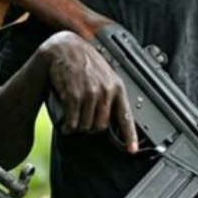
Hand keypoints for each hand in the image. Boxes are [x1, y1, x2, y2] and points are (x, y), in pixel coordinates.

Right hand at [37, 31, 137, 152]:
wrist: (65, 48)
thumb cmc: (84, 63)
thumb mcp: (103, 75)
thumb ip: (109, 93)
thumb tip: (110, 116)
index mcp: (117, 87)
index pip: (126, 116)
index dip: (129, 136)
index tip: (132, 150)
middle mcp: (106, 91)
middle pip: (102, 126)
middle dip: (92, 128)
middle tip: (83, 122)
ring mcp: (91, 93)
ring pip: (87, 126)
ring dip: (78, 128)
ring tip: (73, 121)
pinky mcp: (74, 95)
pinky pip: (73, 122)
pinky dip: (68, 126)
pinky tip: (66, 124)